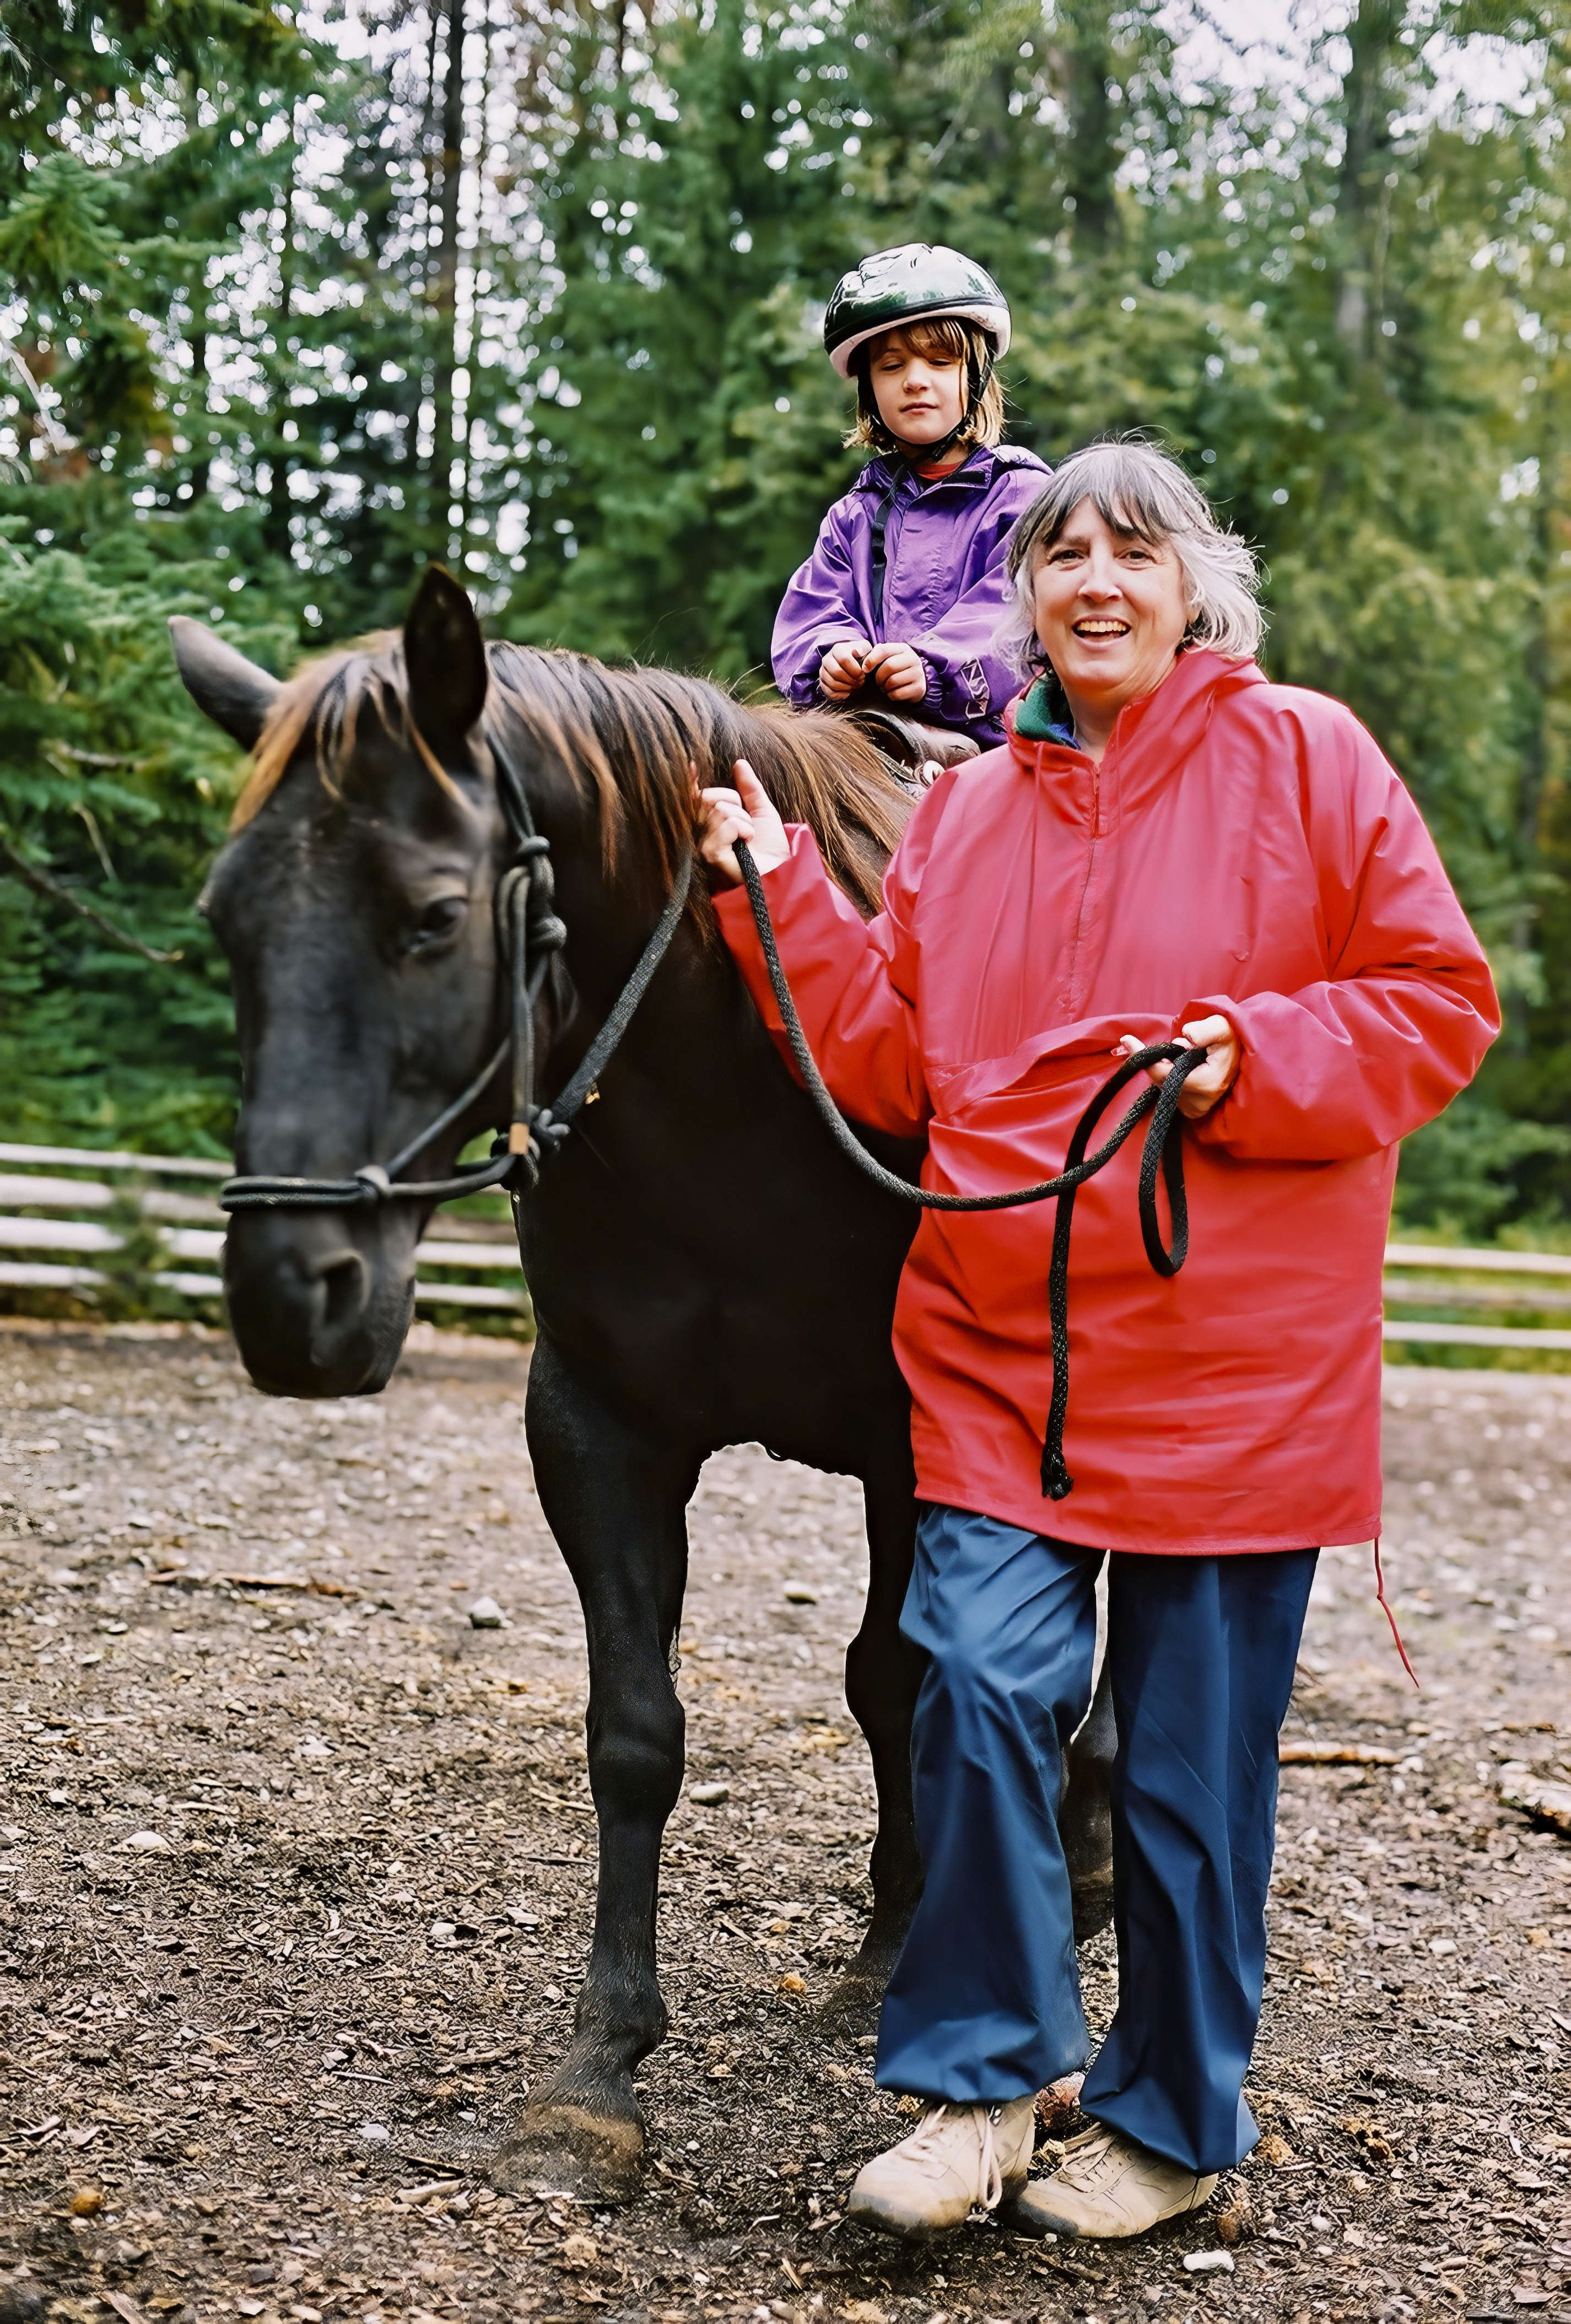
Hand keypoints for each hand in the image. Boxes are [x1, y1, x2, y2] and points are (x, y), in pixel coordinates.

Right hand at [697, 759, 790, 887]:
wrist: (781, 871)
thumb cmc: (771, 848)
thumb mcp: (763, 811)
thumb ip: (750, 788)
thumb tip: (739, 762)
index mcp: (713, 823)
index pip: (697, 798)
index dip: (691, 781)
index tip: (692, 766)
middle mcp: (704, 833)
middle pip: (710, 797)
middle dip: (735, 802)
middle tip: (747, 824)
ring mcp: (705, 844)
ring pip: (721, 810)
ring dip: (744, 820)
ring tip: (749, 838)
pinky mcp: (710, 853)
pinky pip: (727, 824)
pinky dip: (743, 829)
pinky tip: (746, 843)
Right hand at [818, 637, 870, 699]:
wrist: (853, 662)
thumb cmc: (860, 656)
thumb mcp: (866, 649)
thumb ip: (866, 652)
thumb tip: (859, 656)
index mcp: (837, 649)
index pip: (844, 659)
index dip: (855, 670)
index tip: (863, 674)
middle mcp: (827, 659)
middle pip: (836, 672)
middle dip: (851, 680)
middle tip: (860, 682)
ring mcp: (823, 671)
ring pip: (832, 683)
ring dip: (847, 688)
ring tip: (855, 686)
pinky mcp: (822, 682)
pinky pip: (829, 692)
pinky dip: (840, 695)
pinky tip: (848, 692)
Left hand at [862, 639, 927, 702]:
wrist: (915, 683)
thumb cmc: (895, 669)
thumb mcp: (885, 659)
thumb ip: (870, 654)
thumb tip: (854, 652)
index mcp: (903, 648)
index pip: (883, 649)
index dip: (871, 660)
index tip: (865, 670)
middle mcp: (912, 658)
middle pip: (889, 666)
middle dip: (878, 677)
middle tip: (877, 682)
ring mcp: (918, 673)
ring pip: (893, 681)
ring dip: (884, 687)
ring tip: (884, 687)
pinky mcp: (919, 688)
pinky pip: (898, 693)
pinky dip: (891, 695)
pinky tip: (891, 693)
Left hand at [1116, 1014, 1240, 1121]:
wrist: (1241, 1055)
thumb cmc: (1229, 1038)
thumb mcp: (1221, 1026)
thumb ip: (1205, 1029)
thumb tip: (1187, 1036)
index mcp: (1206, 1084)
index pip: (1162, 1073)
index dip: (1144, 1056)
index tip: (1127, 1040)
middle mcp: (1199, 1103)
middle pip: (1160, 1080)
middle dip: (1161, 1060)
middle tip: (1179, 1045)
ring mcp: (1195, 1110)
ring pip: (1163, 1086)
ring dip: (1167, 1068)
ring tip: (1188, 1054)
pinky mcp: (1192, 1112)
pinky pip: (1169, 1092)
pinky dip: (1170, 1077)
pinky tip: (1185, 1066)